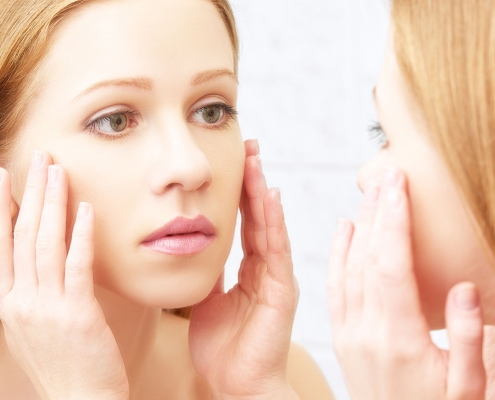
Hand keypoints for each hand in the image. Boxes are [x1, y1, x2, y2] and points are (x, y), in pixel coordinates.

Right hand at [0, 151, 127, 399]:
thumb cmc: (63, 364)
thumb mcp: (36, 326)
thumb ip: (34, 292)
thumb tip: (40, 257)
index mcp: (6, 303)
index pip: (1, 245)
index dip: (0, 208)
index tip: (4, 176)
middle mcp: (19, 301)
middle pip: (22, 235)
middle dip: (29, 192)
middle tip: (39, 157)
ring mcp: (46, 307)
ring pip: (45, 244)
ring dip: (51, 203)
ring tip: (57, 171)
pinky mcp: (77, 314)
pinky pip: (76, 266)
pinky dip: (79, 235)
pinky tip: (85, 210)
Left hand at [189, 140, 298, 399]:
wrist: (236, 383)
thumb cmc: (224, 347)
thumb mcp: (206, 300)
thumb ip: (207, 272)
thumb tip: (192, 247)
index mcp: (249, 270)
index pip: (246, 222)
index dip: (241, 192)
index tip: (234, 162)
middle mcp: (266, 268)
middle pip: (260, 216)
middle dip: (253, 181)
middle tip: (248, 147)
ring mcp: (276, 277)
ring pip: (270, 226)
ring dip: (262, 192)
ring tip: (255, 161)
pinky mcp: (282, 290)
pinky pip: (276, 250)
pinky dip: (273, 223)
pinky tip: (269, 198)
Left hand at [327, 168, 485, 399]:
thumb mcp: (469, 388)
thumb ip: (468, 339)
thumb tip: (464, 288)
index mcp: (400, 338)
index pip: (391, 265)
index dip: (394, 221)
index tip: (398, 186)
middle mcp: (366, 330)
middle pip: (367, 258)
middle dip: (378, 212)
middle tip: (387, 176)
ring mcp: (349, 331)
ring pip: (348, 266)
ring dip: (359, 226)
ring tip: (371, 193)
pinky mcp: (342, 335)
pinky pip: (335, 286)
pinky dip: (338, 253)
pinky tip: (344, 227)